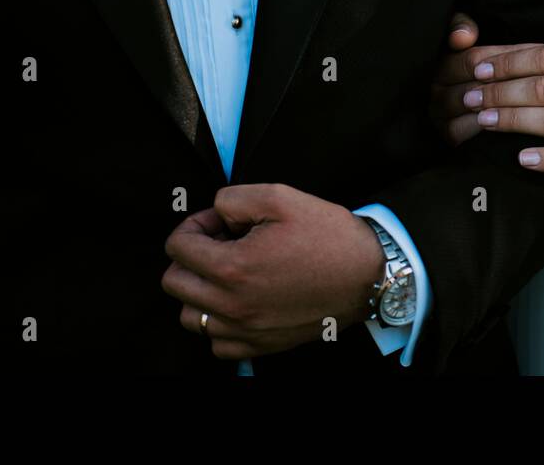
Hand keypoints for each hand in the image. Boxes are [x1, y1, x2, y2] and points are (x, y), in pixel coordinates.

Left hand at [161, 184, 384, 360]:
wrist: (369, 276)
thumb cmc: (330, 236)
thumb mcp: (281, 197)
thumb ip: (233, 199)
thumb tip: (216, 214)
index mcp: (233, 267)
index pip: (177, 247)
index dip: (196, 224)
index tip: (221, 221)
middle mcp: (232, 305)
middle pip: (174, 283)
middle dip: (190, 256)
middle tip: (222, 243)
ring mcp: (246, 330)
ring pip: (190, 317)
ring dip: (199, 292)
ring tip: (228, 274)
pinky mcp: (262, 346)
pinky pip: (217, 344)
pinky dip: (219, 324)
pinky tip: (239, 302)